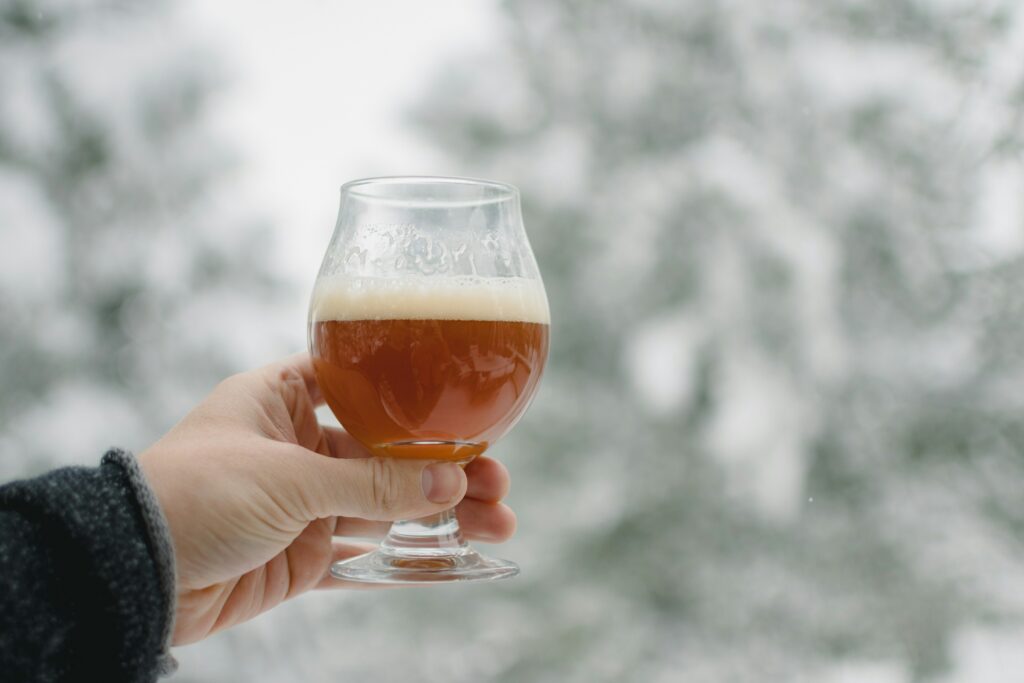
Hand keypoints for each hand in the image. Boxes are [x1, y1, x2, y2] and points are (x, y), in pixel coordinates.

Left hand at [138, 353, 515, 644]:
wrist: (132, 571)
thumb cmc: (193, 493)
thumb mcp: (288, 477)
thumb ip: (372, 484)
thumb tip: (450, 482)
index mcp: (282, 399)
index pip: (362, 386)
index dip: (414, 399)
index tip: (463, 415)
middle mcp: (296, 446)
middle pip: (387, 452)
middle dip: (443, 467)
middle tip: (496, 480)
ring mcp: (302, 503)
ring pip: (385, 505)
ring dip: (438, 512)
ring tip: (497, 520)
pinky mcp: (300, 555)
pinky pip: (364, 554)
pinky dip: (406, 555)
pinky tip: (453, 554)